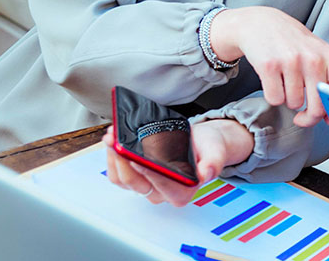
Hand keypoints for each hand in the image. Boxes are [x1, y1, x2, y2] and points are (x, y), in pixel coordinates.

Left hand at [102, 119, 253, 205]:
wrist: (200, 143)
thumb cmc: (207, 149)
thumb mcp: (216, 152)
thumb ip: (213, 163)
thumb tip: (206, 174)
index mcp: (183, 191)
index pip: (162, 186)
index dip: (149, 174)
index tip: (139, 159)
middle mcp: (162, 194)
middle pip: (136, 183)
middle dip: (123, 161)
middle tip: (117, 140)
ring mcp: (146, 187)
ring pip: (122, 179)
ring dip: (113, 158)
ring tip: (112, 136)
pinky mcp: (135, 179)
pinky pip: (118, 174)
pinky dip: (112, 158)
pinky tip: (113, 141)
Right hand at [210, 6, 328, 126]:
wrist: (261, 23)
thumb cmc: (294, 44)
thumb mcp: (318, 56)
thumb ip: (328, 84)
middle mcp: (314, 58)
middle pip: (319, 106)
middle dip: (310, 117)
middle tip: (303, 116)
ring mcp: (292, 61)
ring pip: (294, 104)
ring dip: (289, 101)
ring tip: (286, 82)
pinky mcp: (269, 65)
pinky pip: (275, 99)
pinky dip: (273, 96)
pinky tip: (274, 80)